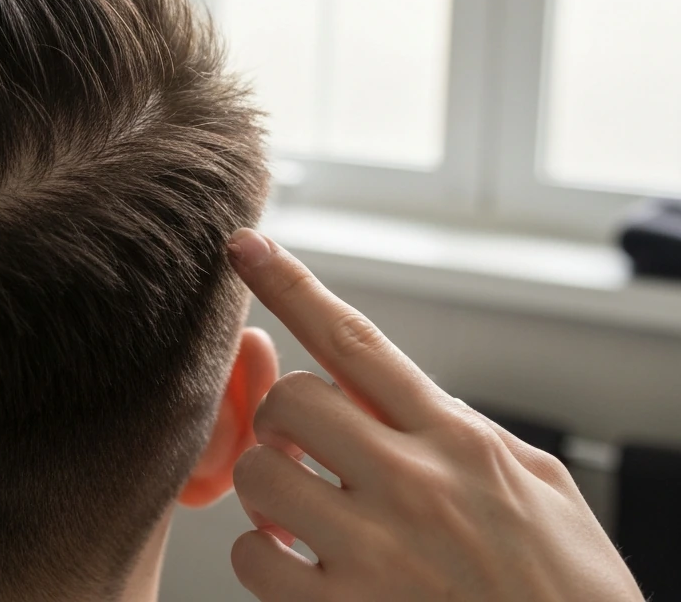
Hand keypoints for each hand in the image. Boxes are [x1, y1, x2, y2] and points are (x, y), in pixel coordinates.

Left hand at [225, 229, 643, 601]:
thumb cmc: (569, 596)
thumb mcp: (541, 491)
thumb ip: (465, 436)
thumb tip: (410, 398)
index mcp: (460, 441)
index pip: (355, 342)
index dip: (290, 285)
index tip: (244, 246)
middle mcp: (415, 485)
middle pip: (291, 402)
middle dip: (283, 422)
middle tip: (301, 453)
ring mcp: (378, 553)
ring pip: (260, 479)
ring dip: (268, 494)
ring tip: (302, 519)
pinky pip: (256, 564)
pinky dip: (264, 563)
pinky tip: (298, 571)